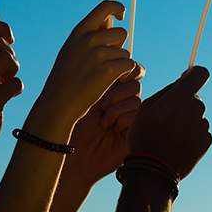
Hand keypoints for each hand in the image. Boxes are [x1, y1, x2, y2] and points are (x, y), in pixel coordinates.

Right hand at [0, 21, 22, 156]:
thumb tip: (5, 35)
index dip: (3, 29)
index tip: (10, 42)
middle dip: (10, 53)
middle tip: (6, 70)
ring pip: (7, 58)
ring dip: (15, 69)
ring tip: (7, 81)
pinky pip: (16, 83)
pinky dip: (18, 88)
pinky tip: (9, 96)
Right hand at [32, 1, 135, 128]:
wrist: (59, 103)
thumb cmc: (65, 78)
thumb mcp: (72, 50)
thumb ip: (88, 35)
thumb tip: (110, 22)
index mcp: (80, 31)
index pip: (106, 6)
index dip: (118, 8)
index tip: (121, 17)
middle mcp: (90, 38)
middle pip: (121, 33)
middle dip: (119, 46)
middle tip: (106, 61)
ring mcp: (101, 54)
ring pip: (125, 52)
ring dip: (119, 63)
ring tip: (100, 75)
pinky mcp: (110, 69)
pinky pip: (129, 65)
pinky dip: (123, 74)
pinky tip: (108, 81)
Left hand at [63, 64, 144, 184]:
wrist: (74, 155)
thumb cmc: (75, 127)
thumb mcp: (88, 97)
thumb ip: (102, 79)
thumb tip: (115, 57)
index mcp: (112, 90)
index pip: (129, 72)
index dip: (125, 72)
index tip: (112, 78)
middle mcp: (123, 102)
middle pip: (134, 84)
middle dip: (117, 92)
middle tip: (102, 105)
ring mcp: (130, 116)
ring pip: (136, 99)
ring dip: (117, 108)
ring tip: (103, 120)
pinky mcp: (134, 130)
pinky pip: (137, 115)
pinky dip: (123, 119)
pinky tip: (111, 128)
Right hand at [125, 67, 211, 179]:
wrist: (153, 169)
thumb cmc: (145, 135)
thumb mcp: (145, 107)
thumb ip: (167, 90)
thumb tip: (182, 81)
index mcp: (182, 95)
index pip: (201, 73)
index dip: (194, 73)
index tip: (187, 78)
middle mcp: (197, 107)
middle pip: (195, 98)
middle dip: (183, 104)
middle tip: (165, 119)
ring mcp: (204, 125)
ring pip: (196, 116)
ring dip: (186, 122)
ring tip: (169, 137)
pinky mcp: (207, 141)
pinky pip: (200, 132)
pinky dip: (191, 136)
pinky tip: (177, 146)